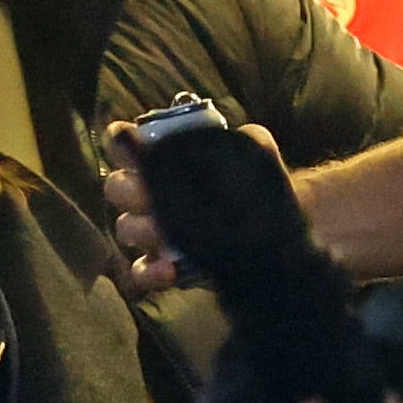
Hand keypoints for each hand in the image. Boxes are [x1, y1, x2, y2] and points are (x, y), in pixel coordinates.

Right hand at [103, 118, 286, 294]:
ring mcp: (158, 232)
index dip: (122, 143)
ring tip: (169, 233)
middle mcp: (157, 193)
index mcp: (172, 160)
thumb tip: (233, 130)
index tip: (134, 148)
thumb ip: (244, 141)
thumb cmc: (266, 197)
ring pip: (126, 227)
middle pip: (117, 186)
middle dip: (131, 190)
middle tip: (153, 196)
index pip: (128, 143)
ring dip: (143, 229)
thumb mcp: (258, 162)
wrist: (285, 245)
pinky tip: (170, 270)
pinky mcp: (165, 267)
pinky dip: (151, 272)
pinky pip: (140, 271)